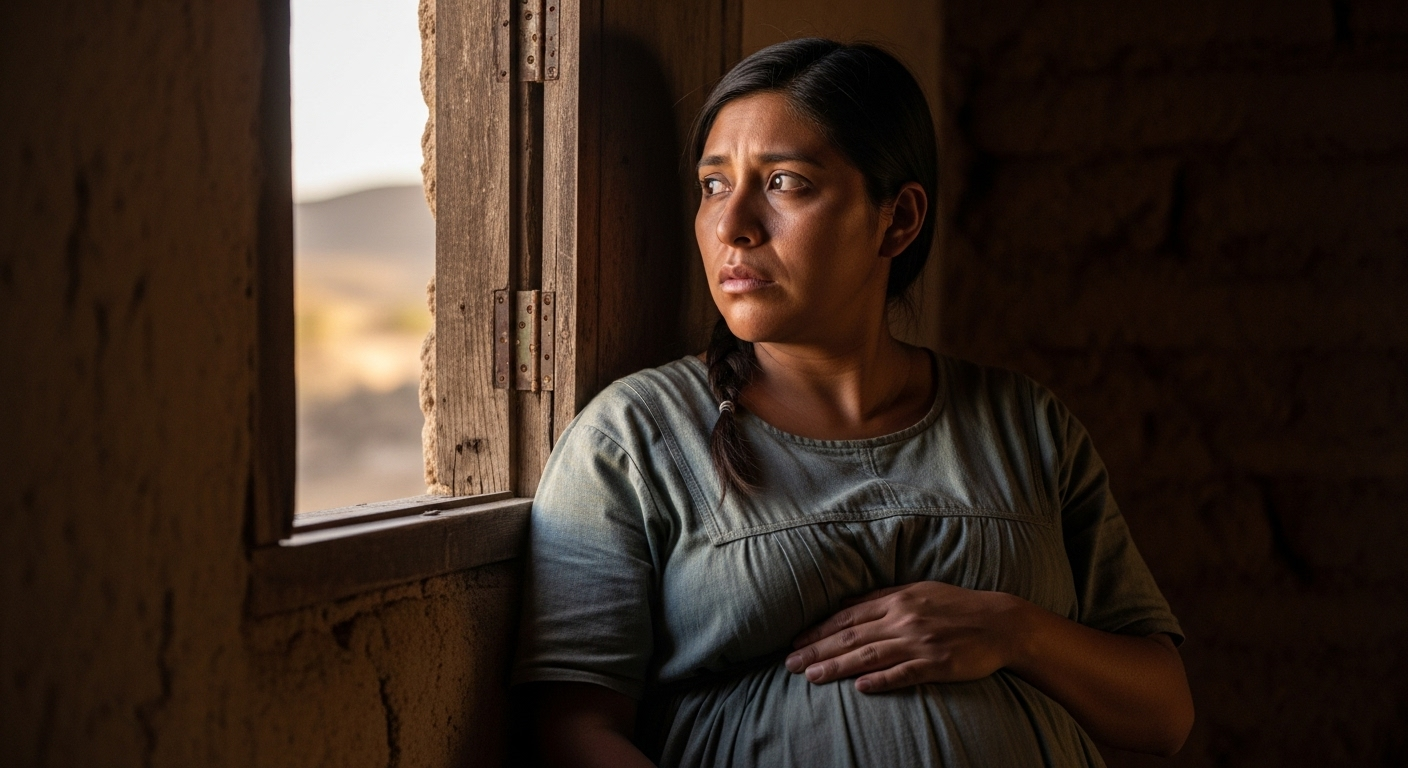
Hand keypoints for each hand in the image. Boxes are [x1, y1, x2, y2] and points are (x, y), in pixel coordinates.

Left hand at [785, 581, 1030, 693]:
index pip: (848, 616)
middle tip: (790, 664)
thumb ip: (882, 599)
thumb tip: (847, 605)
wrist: (1000, 623)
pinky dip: (880, 680)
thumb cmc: (956, 606)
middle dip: (817, 651)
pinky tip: (859, 687)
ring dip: (837, 667)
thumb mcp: (918, 591)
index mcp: (897, 600)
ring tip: (811, 678)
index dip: (819, 630)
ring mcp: (919, 643)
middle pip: (851, 637)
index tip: (796, 641)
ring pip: (869, 656)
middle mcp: (903, 619)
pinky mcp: (936, 664)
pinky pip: (903, 674)